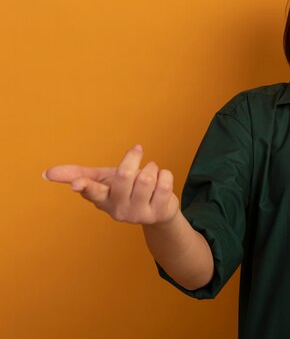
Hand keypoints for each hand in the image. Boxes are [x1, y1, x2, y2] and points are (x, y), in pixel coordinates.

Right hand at [43, 145, 179, 224]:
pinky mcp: (159, 213)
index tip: (76, 185)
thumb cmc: (127, 190)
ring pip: (147, 177)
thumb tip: (46, 173)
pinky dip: (165, 175)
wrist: (158, 210)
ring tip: (150, 174)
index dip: (85, 186)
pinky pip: (165, 182)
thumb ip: (78, 174)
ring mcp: (139, 214)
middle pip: (125, 176)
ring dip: (152, 168)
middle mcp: (119, 210)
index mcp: (103, 200)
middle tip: (137, 154)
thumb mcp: (103, 180)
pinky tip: (161, 184)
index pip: (93, 192)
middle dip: (134, 158)